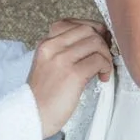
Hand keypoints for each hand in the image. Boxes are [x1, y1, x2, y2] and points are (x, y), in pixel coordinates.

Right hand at [27, 19, 113, 135]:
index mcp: (45, 44)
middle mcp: (52, 47)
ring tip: (103, 69)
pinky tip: (102, 77)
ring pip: (96, 42)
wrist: (32, 116)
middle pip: (88, 30)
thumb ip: (64, 51)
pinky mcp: (73, 74)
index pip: (72, 23)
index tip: (98, 41)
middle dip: (102, 42)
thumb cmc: (43, 96)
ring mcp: (61, 60)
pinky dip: (106, 67)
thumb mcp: (47, 65)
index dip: (91, 30)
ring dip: (106, 56)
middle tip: (104, 56)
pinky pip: (99, 60)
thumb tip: (94, 42)